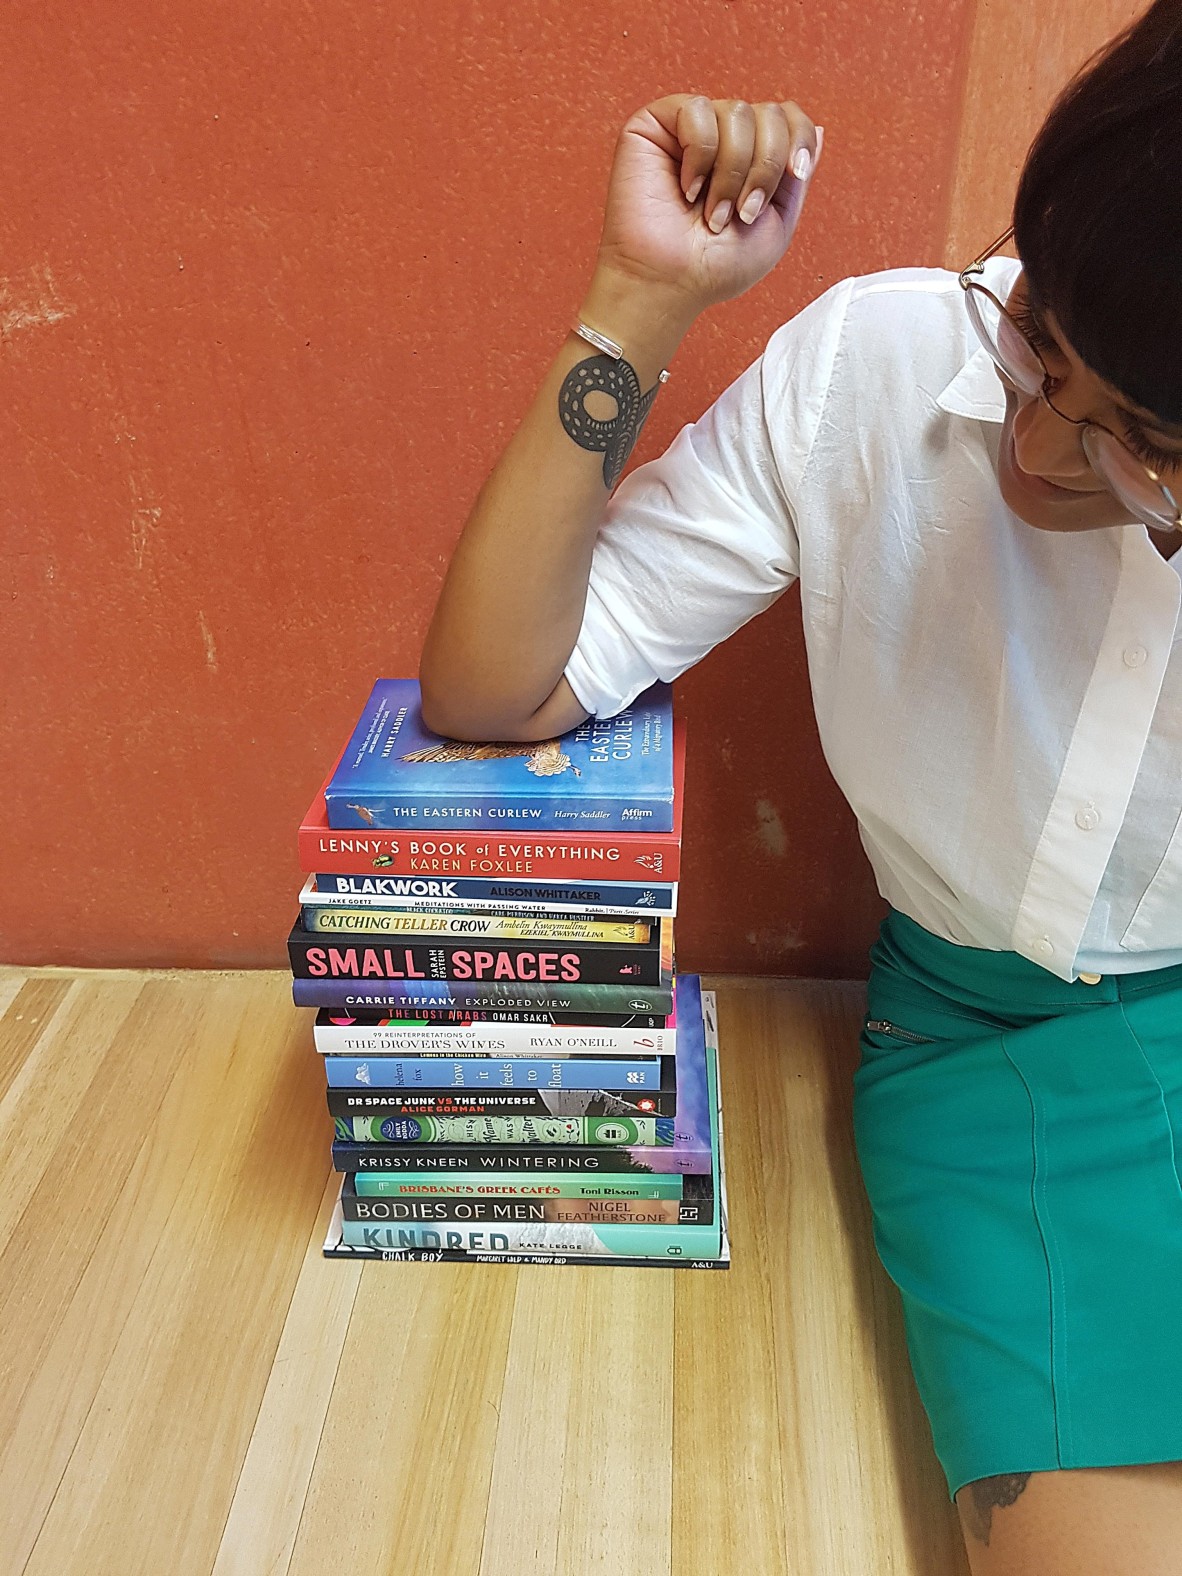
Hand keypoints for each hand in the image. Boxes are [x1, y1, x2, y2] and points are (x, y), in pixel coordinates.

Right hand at [595, 95, 822, 314]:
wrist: (671, 285)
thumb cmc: (716, 267)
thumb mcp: (778, 225)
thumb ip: (796, 177)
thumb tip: (818, 128)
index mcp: (748, 156)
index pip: (787, 115)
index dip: (798, 140)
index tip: (794, 176)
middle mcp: (720, 137)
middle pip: (768, 112)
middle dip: (766, 166)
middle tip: (743, 213)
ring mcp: (687, 129)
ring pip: (736, 112)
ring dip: (732, 172)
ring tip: (713, 212)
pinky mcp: (653, 126)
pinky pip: (696, 110)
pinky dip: (699, 155)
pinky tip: (687, 188)